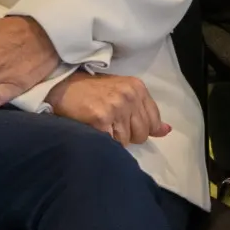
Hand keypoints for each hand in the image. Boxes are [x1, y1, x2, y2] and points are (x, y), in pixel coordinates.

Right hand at [45, 72, 169, 144]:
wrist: (63, 86)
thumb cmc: (92, 91)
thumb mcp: (123, 93)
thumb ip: (144, 111)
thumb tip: (166, 131)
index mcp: (138, 88)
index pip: (153, 120)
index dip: (143, 129)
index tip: (130, 128)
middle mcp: (130, 96)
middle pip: (142, 134)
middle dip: (128, 136)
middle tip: (112, 126)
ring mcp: (116, 107)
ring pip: (126, 141)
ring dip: (114, 140)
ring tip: (102, 127)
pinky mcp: (101, 118)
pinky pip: (110, 143)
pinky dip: (103, 142)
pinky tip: (94, 131)